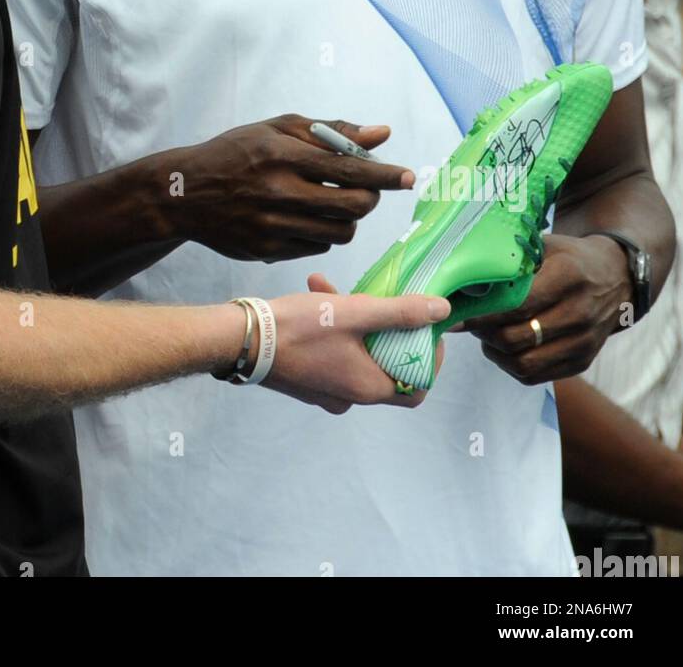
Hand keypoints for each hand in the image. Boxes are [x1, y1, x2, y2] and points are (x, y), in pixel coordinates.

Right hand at [171, 113, 414, 263]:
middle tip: (366, 191)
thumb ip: (331, 131)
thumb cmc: (236, 152)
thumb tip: (381, 135)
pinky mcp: (267, 250)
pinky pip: (317, 246)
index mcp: (283, 155)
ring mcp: (272, 225)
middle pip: (353, 207)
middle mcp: (278, 192)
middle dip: (370, 199)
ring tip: (334, 203)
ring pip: (340, 231)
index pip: (350, 168)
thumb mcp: (278, 129)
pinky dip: (323, 233)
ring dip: (348, 218)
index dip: (385, 175)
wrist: (186, 193)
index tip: (407, 176)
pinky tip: (309, 218)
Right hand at [262, 274, 449, 413]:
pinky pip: (333, 353)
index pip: (417, 387)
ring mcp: (326, 389)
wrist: (242, 340)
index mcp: (368, 388)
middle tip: (385, 303)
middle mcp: (350, 396)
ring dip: (356, 320)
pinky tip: (317, 289)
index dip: (429, 360)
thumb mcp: (355, 313)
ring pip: (357, 353)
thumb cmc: (299, 329)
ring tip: (339, 287)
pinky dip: (334, 327)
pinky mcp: (308, 377)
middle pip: (387, 366)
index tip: (426, 329)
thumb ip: (400, 312)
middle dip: (387, 329)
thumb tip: (443, 310)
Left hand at [462, 233, 632, 383]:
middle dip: (483, 333)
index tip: (459, 311)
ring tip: (485, 336)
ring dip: (495, 353)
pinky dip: (511, 366)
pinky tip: (503, 349)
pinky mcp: (582, 362)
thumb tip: (463, 280)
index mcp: (568, 277)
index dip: (482, 313)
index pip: (516, 306)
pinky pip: (536, 376)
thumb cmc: (569, 259)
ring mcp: (584, 342)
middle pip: (516, 338)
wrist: (617, 279)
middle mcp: (579, 313)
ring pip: (524, 363)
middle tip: (468, 323)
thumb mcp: (544, 247)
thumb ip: (509, 261)